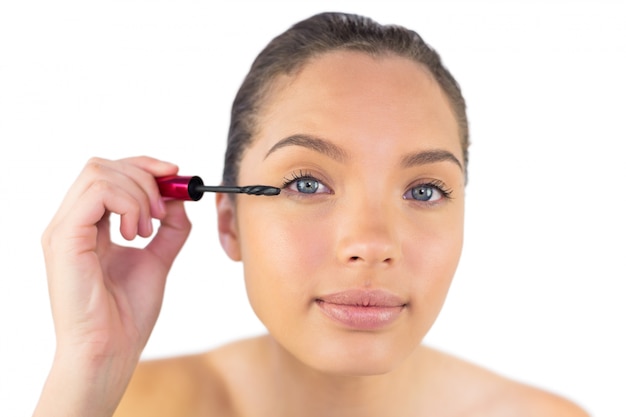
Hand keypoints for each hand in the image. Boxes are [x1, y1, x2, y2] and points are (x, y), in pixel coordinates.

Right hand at [36, 156, 191, 415]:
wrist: (111, 350)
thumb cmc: (127, 313)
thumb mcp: (158, 260)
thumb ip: (169, 229)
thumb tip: (181, 199)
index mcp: (87, 226)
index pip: (108, 172)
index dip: (144, 166)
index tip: (176, 174)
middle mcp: (70, 222)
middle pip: (102, 165)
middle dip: (144, 176)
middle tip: (163, 212)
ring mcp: (63, 229)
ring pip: (99, 172)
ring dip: (138, 194)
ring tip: (148, 230)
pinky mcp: (64, 238)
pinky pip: (98, 193)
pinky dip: (128, 204)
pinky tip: (137, 235)